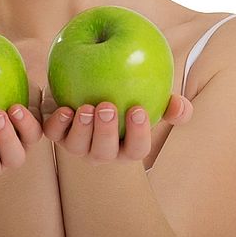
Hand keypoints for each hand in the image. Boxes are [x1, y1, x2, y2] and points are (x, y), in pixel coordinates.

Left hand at [41, 89, 193, 164]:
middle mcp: (102, 150)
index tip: (137, 109)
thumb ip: (169, 105)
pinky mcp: (58, 132)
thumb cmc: (128, 96)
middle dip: (105, 132)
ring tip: (86, 107)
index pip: (137, 149)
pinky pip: (55, 133)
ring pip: (78, 147)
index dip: (138, 133)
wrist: (91, 84)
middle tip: (107, 107)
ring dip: (82, 128)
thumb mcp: (151, 98)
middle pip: (105, 152)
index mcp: (127, 146)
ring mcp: (79, 144)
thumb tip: (181, 105)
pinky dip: (58, 124)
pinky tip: (65, 109)